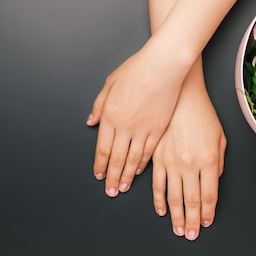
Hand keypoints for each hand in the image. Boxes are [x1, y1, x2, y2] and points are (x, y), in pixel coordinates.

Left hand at [87, 43, 187, 196]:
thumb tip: (91, 122)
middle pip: (116, 158)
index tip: (99, 176)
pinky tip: (138, 170)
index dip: (100, 165)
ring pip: (133, 159)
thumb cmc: (137, 69)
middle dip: (112, 177)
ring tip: (123, 187)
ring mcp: (143, 128)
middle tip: (110, 190)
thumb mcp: (110, 83)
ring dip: (126, 175)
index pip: (103, 148)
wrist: (163, 65)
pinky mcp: (159, 128)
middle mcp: (125, 125)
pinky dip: (142, 163)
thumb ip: (99, 105)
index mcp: (110, 115)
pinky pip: (149, 151)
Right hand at [152, 74, 225, 240]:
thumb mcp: (219, 136)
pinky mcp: (157, 157)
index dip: (207, 213)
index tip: (206, 223)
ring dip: (177, 216)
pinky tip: (162, 210)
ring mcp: (172, 162)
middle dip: (192, 221)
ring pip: (173, 197)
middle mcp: (190, 165)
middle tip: (191, 235)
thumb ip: (218, 162)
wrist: (180, 96)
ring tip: (178, 229)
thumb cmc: (202, 113)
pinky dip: (159, 200)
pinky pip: (157, 184)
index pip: (209, 196)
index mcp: (208, 160)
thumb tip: (213, 179)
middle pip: (192, 201)